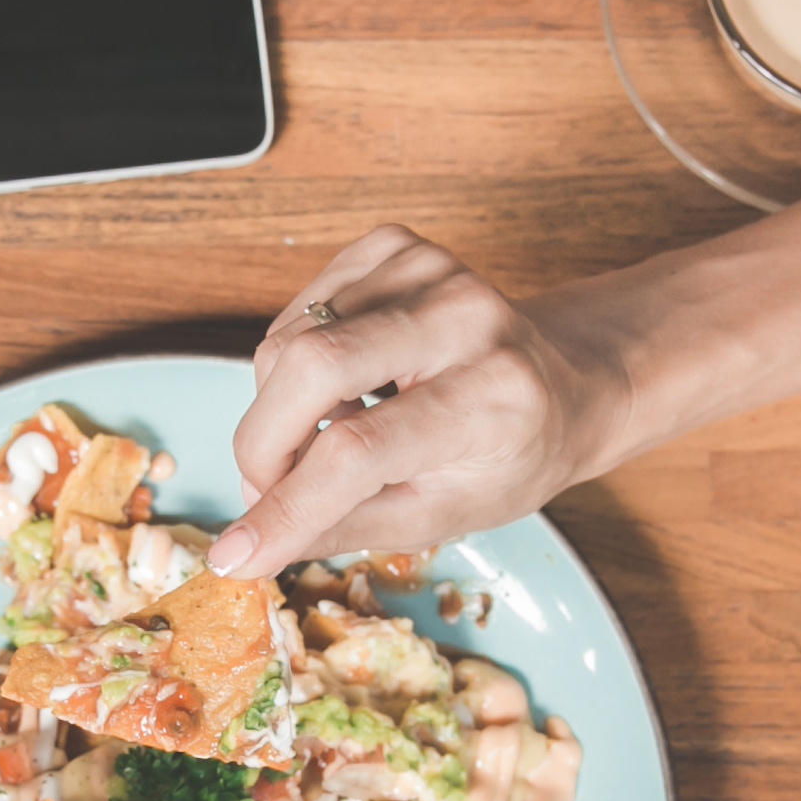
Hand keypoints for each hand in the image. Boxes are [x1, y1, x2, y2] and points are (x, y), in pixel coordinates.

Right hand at [210, 228, 629, 575]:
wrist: (564, 383)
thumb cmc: (508, 457)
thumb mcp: (442, 515)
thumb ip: (344, 528)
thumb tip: (248, 549)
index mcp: (491, 398)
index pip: (360, 450)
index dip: (286, 504)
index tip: (236, 553)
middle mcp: (465, 317)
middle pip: (311, 366)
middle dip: (263, 443)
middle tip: (266, 490)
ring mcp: (428, 269)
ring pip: (289, 339)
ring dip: (281, 409)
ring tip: (331, 438)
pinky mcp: (393, 247)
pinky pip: (296, 312)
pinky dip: (296, 366)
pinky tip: (343, 390)